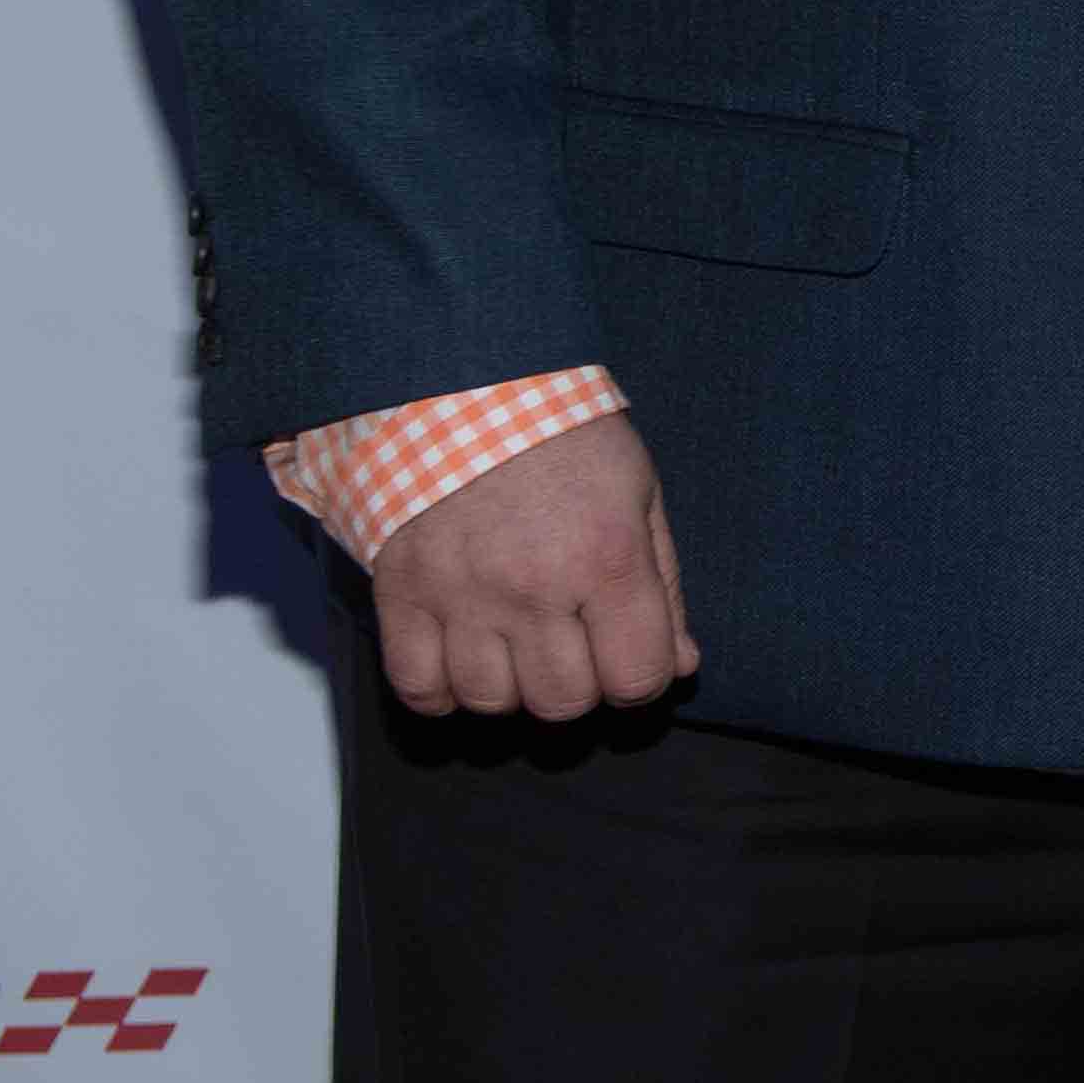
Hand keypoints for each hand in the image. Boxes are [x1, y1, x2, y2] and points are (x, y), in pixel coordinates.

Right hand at [370, 412, 698, 720]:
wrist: (462, 381)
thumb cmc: (563, 434)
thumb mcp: (638, 493)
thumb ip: (664, 587)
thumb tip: (681, 665)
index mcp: (605, 557)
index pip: (636, 678)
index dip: (641, 678)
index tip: (629, 655)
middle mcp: (533, 586)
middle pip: (563, 701)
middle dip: (579, 686)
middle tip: (572, 646)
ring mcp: (461, 593)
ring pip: (491, 700)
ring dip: (511, 688)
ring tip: (515, 646)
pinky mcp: (402, 591)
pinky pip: (417, 685)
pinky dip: (440, 691)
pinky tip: (459, 661)